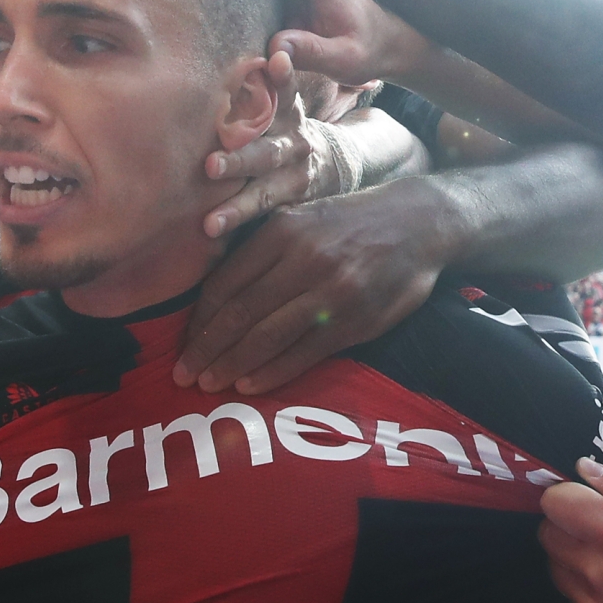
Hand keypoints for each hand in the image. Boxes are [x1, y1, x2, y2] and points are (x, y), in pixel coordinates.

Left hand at [177, 177, 451, 393]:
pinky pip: (303, 353)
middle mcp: (303, 260)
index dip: (199, 319)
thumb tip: (214, 294)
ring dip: (231, 365)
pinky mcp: (354, 321)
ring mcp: (330, 293)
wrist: (420, 224)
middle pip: (239, 314)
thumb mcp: (303, 217)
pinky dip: (271, 372)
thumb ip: (262, 250)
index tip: (184, 342)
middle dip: (205, 350)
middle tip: (183, 375)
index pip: (226, 283)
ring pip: (267, 337)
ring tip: (208, 385)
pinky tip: (248, 384)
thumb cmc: (350, 223)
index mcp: (282, 231)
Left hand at [200, 49, 344, 237]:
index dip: (284, 77)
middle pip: (266, 153)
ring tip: (210, 222)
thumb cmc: (285, 126)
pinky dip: (241, 225)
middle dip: (239, 160)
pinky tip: (214, 233)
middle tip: (211, 165)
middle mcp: (294, 145)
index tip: (276, 59)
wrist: (335, 162)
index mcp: (289, 114)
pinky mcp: (292, 205)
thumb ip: (265, 85)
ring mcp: (295, 179)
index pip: (288, 91)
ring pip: (265, 195)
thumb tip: (230, 47)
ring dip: (236, 208)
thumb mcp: (283, 101)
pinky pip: (265, 218)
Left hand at [538, 458, 602, 602]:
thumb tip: (583, 467)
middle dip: (568, 524)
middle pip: (547, 533)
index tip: (587, 499)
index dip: (568, 495)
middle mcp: (596, 573)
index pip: (554, 502)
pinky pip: (570, 598)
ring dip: (573, 557)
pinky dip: (585, 589)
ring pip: (555, 566)